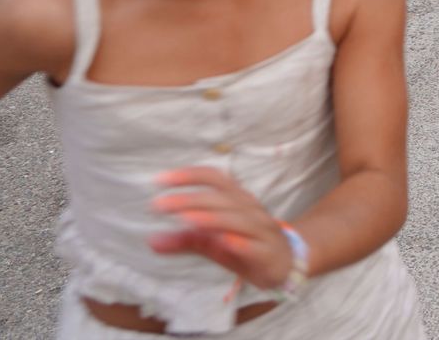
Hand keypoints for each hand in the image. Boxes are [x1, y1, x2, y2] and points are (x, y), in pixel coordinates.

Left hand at [148, 167, 294, 289]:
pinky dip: (240, 243)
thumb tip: (152, 241)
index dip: (190, 175)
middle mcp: (251, 209)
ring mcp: (262, 230)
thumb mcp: (214, 243)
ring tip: (186, 219)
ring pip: (238, 220)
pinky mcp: (268, 253)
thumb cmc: (246, 248)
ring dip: (212, 218)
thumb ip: (187, 240)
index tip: (160, 180)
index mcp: (238, 200)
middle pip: (222, 198)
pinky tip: (225, 242)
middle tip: (159, 205)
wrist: (287, 263)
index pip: (215, 179)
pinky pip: (255, 246)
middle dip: (191, 199)